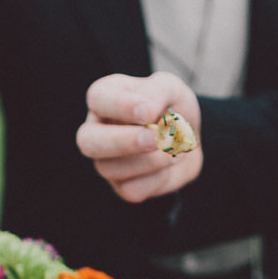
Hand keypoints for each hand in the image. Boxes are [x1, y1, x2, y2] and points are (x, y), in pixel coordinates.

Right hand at [77, 72, 202, 202]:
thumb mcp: (170, 89)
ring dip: (150, 161)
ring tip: (175, 149)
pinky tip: (169, 164)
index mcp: (105, 98)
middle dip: (123, 142)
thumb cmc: (172, 109)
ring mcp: (105, 160)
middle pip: (87, 141)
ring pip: (109, 169)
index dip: (120, 106)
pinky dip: (158, 178)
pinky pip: (132, 189)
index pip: (97, 98)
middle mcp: (97, 130)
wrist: (189, 141)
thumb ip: (155, 92)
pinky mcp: (121, 186)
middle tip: (156, 139)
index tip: (148, 112)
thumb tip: (144, 112)